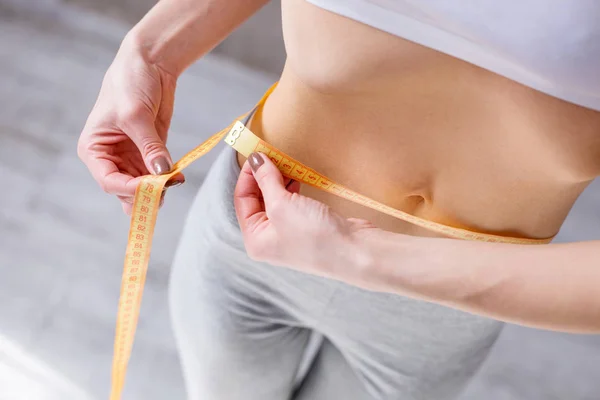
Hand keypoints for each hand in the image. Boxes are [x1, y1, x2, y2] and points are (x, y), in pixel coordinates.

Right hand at [78, 42, 183, 214]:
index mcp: (94, 149)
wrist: (149, 64)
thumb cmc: (130, 84)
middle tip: (165, 191)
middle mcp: (110, 156)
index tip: (152, 189)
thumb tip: (162, 173)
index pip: (109, 181)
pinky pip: (157, 173)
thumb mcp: (136, 116)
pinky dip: (167, 178)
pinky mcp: (150, 151)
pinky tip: (177, 177)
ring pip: (142, 185)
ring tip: (174, 182)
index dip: (129, 189)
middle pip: (125, 188)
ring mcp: (131, 156)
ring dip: (158, 189)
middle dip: (144, 193)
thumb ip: (150, 147)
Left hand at [234, 152, 380, 284]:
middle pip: (257, 200)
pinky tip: (297, 178)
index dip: (248, 175)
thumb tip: (256, 160)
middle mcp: (269, 240)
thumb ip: (266, 180)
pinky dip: (291, 189)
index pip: (242, 200)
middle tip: (271, 154)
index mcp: (255, 240)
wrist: (354, 251)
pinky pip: (291, 204)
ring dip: (278, 181)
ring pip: (275, 200)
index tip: (257, 153)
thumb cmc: (314, 235)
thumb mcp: (282, 204)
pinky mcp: (306, 229)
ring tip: (284, 163)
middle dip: (263, 177)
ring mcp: (288, 235)